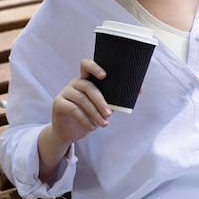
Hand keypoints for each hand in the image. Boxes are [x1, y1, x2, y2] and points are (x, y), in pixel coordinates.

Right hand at [38, 59, 111, 182]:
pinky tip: (92, 127)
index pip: (86, 65)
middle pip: (88, 86)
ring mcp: (65, 92)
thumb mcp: (104, 107)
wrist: (70, 132)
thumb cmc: (89, 116)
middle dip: (100, 100)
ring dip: (94, 112)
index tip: (104, 75)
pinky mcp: (58, 103)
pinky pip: (73, 109)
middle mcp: (75, 83)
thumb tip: (140, 89)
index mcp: (86, 80)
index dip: (94, 67)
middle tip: (109, 113)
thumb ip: (117, 99)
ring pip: (81, 98)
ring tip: (103, 124)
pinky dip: (85, 119)